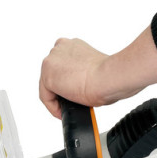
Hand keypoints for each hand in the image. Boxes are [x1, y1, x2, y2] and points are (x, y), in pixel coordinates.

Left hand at [39, 27, 156, 117]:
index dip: (66, 80)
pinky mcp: (47, 77)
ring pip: (47, 85)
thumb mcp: (95, 68)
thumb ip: (82, 73)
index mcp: (73, 44)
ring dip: (57, 98)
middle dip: (60, 89)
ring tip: (67, 108)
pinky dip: (53, 107)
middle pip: (53, 74)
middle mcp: (60, 48)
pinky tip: (62, 112)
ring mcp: (51, 61)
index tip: (73, 91)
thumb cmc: (111, 74)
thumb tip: (82, 86)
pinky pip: (46, 97)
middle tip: (71, 102)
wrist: (111, 76)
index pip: (62, 65)